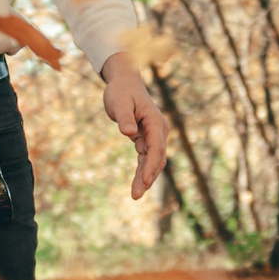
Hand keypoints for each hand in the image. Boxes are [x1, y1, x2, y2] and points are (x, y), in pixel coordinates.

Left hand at [99, 51, 169, 200]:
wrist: (124, 83)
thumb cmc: (121, 92)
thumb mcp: (119, 102)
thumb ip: (124, 117)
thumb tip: (129, 132)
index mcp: (155, 122)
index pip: (156, 147)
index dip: (151, 166)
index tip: (145, 180)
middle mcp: (159, 130)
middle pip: (157, 158)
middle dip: (147, 177)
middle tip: (136, 195)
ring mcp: (155, 136)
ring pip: (153, 161)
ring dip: (145, 178)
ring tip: (135, 195)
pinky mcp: (147, 140)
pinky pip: (146, 158)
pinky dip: (142, 171)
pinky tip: (137, 185)